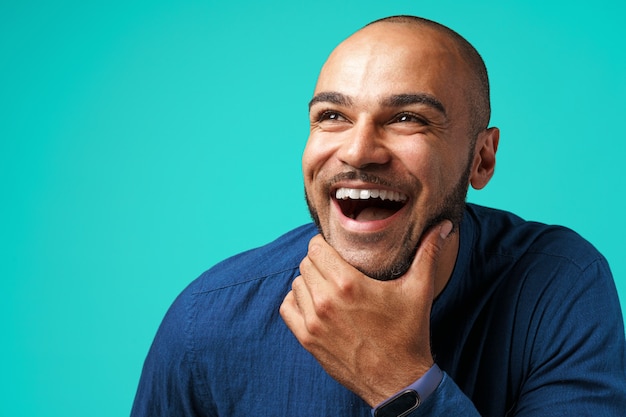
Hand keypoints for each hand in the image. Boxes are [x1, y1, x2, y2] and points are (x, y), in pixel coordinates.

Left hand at [280, 221, 452, 405]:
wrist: (399, 381)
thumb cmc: (409, 334)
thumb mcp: (419, 290)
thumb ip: (428, 253)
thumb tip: (444, 226)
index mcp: (349, 284)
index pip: (316, 247)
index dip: (324, 244)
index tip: (335, 249)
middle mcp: (326, 300)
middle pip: (305, 263)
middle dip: (319, 261)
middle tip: (334, 266)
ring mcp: (314, 322)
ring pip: (296, 284)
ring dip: (308, 281)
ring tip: (326, 285)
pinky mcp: (308, 339)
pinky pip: (288, 308)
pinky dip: (297, 302)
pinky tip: (313, 303)